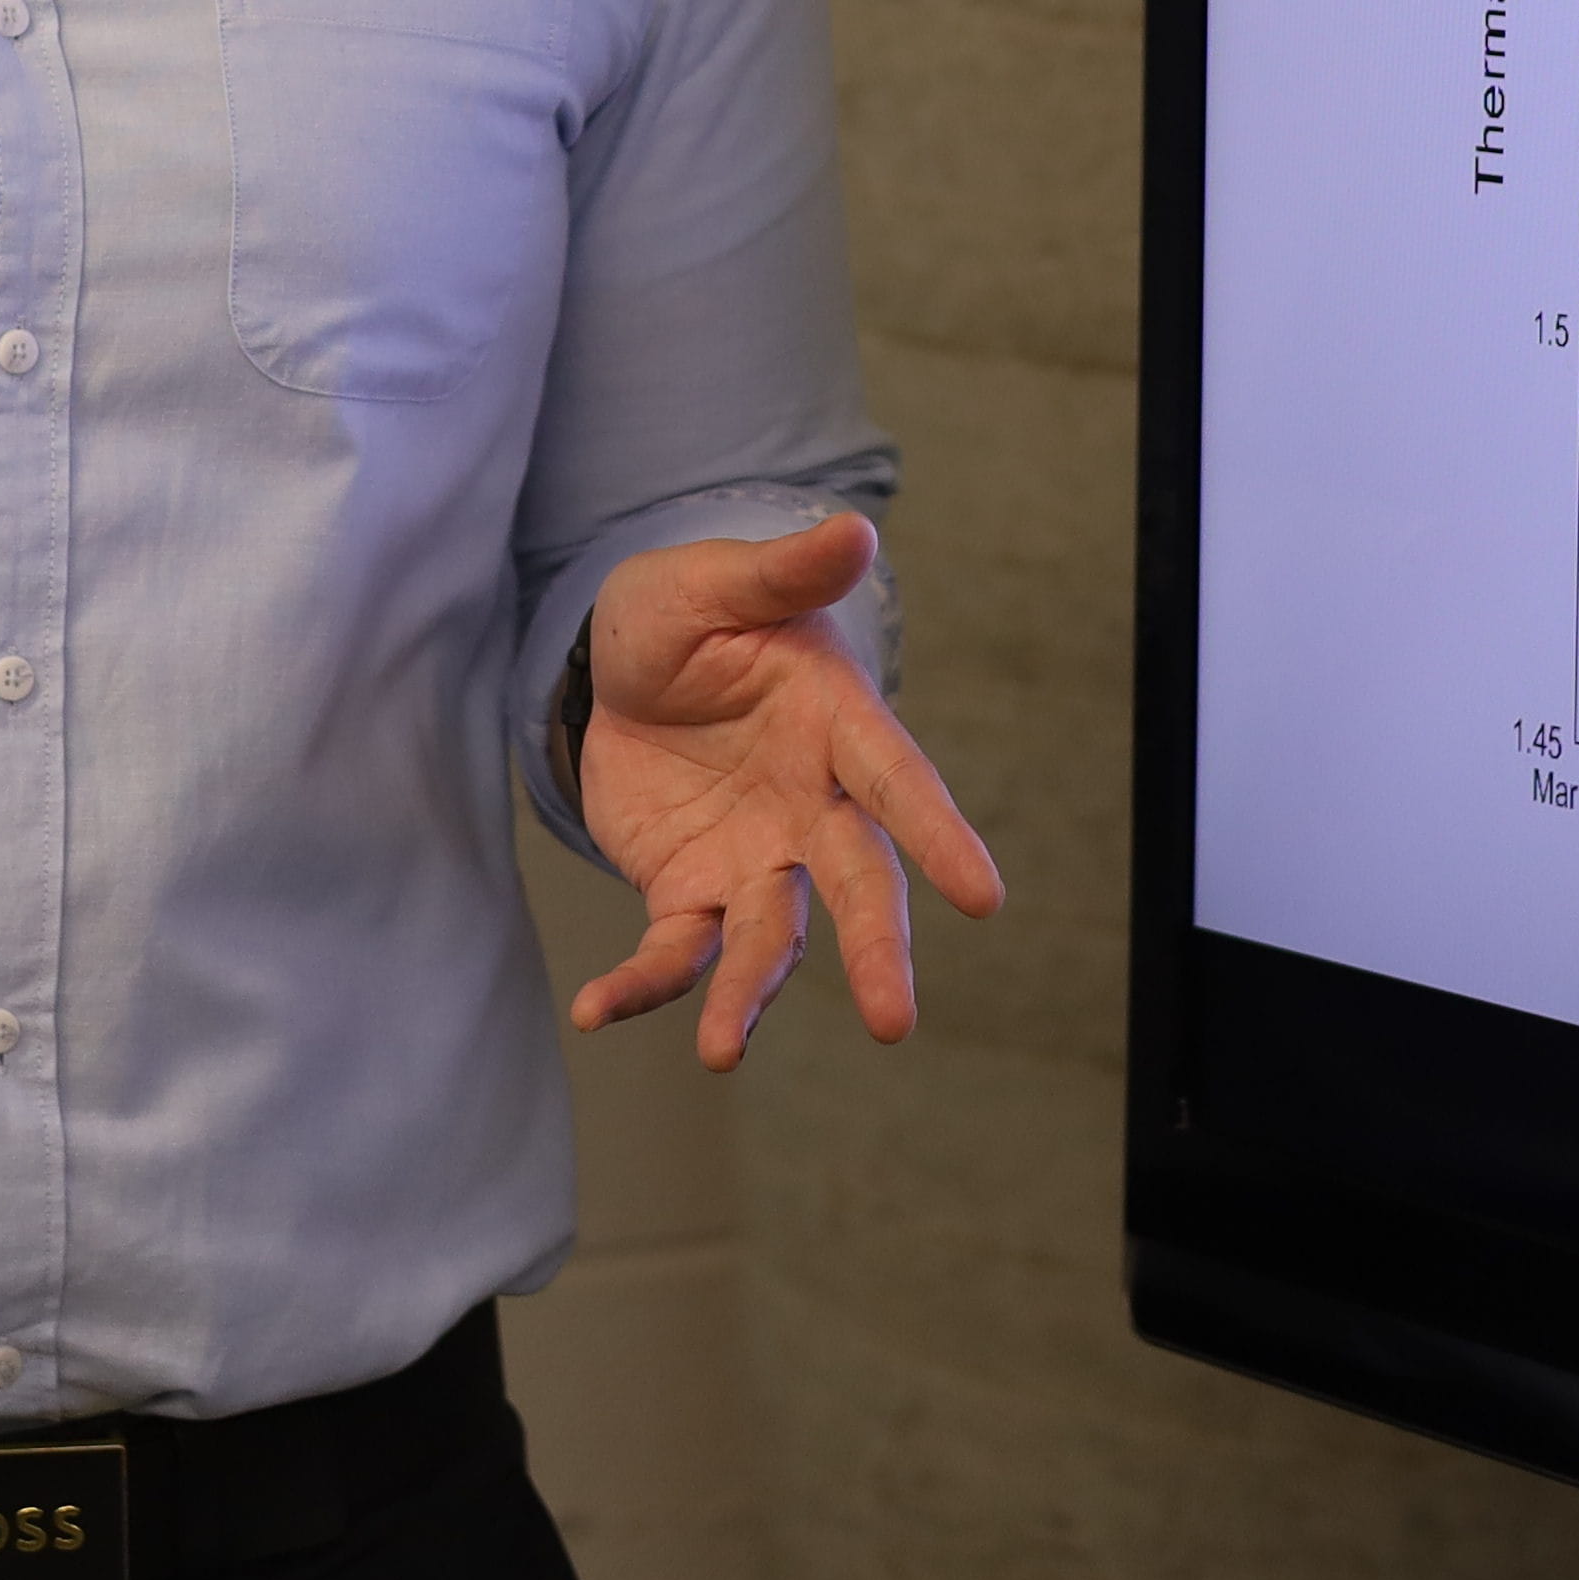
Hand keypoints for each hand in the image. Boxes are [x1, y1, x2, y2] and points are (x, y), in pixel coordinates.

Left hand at [564, 514, 1005, 1070]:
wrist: (620, 665)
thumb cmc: (689, 611)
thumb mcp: (717, 581)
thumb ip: (780, 570)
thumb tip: (854, 528)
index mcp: (836, 723)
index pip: (895, 780)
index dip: (938, 833)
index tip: (983, 897)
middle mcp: (811, 804)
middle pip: (856, 884)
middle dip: (875, 948)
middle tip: (894, 1022)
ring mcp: (756, 856)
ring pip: (772, 938)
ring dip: (751, 996)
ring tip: (721, 1051)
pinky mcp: (691, 890)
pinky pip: (674, 951)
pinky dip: (642, 986)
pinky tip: (595, 1009)